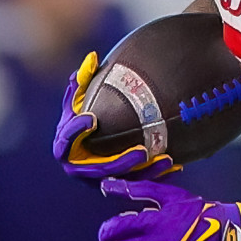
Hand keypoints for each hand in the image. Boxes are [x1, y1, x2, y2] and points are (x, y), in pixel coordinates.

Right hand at [53, 51, 177, 179]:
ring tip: (166, 159)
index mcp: (65, 146)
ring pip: (124, 179)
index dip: (77, 130)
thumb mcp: (80, 98)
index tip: (92, 118)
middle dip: (122, 161)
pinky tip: (175, 165)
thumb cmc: (85, 114)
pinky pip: (138, 182)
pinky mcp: (118, 183)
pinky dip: (156, 174)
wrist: (93, 139)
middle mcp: (80, 168)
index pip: (66, 140)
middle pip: (101, 168)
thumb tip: (92, 57)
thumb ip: (83, 79)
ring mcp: (99, 180)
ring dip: (146, 171)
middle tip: (142, 150)